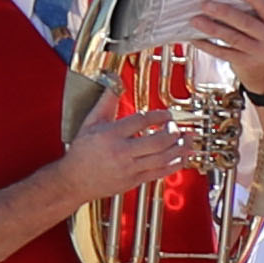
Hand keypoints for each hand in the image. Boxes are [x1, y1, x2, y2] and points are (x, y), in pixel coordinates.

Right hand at [59, 104, 196, 199]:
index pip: (141, 121)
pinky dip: (175, 164)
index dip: (159, 116)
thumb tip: (115, 82)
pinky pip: (160, 172)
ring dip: (180, 148)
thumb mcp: (90, 123)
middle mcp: (121, 152)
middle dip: (173, 132)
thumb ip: (106, 102)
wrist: (74, 180)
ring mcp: (129, 168)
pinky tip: (182, 157)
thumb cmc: (81, 152)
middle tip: (178, 127)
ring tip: (189, 139)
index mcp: (110, 135)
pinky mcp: (134, 180)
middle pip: (157, 141)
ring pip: (162, 158)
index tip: (167, 114)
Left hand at [177, 0, 263, 83]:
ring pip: (233, 38)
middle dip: (225, 12)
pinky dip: (208, 45)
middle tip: (206, 4)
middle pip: (246, 23)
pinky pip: (223, 53)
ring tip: (196, 20)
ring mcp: (258, 52)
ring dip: (212, 28)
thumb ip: (255, 11)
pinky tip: (196, 39)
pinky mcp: (244, 63)